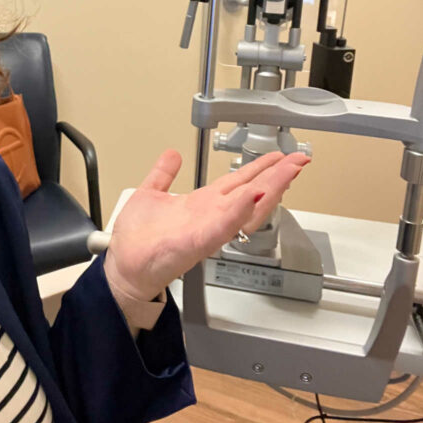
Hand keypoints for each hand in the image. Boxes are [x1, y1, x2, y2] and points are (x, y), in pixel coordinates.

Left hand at [104, 150, 310, 302]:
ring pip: (245, 207)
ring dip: (268, 189)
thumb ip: (163, 174)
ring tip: (287, 171)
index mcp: (201, 204)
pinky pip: (221, 226)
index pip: (239, 182)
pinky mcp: (196, 242)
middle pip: (251, 191)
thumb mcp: (150, 195)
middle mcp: (209, 216)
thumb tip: (172, 154)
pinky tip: (252, 196)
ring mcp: (206, 229)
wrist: (124, 268)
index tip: (281, 156)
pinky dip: (237, 211)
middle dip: (276, 176)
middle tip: (299, 160)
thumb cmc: (137, 241)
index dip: (260, 169)